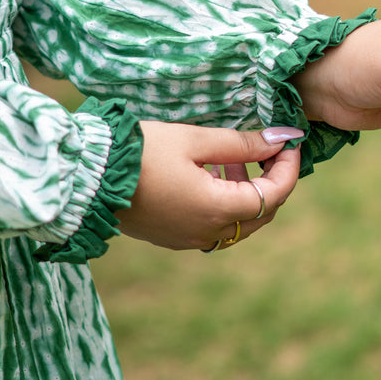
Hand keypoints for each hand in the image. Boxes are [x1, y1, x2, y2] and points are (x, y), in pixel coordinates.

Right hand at [121, 123, 301, 249]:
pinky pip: (214, 226)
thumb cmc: (142, 152)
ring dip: (247, 192)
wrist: (89, 176)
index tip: (290, 142)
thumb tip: (281, 140)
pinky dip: (224, 203)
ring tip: (234, 158)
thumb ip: (241, 143)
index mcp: (217, 210)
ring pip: (238, 223)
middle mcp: (207, 233)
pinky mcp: (172, 238)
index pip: (274, 195)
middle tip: (268, 149)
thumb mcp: (194, 139)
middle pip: (261, 215)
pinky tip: (210, 176)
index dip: (289, 168)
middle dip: (272, 181)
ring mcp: (188, 240)